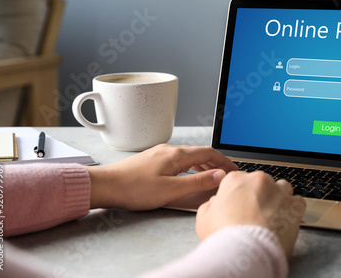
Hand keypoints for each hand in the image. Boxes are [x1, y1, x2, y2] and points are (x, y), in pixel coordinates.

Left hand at [86, 144, 237, 209]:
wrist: (106, 185)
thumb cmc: (134, 189)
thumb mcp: (171, 190)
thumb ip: (197, 182)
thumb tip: (219, 176)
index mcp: (176, 155)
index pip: (209, 153)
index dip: (224, 161)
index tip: (234, 170)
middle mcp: (169, 150)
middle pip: (200, 152)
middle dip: (216, 162)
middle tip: (226, 174)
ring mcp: (159, 153)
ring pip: (189, 155)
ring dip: (203, 164)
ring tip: (212, 175)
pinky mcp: (152, 159)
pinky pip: (178, 159)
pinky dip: (190, 165)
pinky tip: (188, 175)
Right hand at [196, 171, 305, 257]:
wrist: (246, 252)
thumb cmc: (225, 237)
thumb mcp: (204, 219)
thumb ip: (210, 205)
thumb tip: (215, 203)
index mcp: (235, 179)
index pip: (239, 180)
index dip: (239, 195)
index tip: (240, 206)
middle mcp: (258, 180)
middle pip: (261, 183)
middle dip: (259, 196)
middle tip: (254, 215)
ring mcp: (278, 191)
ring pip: (281, 188)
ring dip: (278, 198)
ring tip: (271, 216)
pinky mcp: (294, 206)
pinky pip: (298, 201)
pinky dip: (293, 209)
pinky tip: (285, 220)